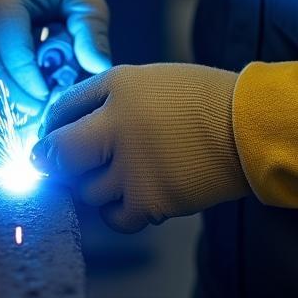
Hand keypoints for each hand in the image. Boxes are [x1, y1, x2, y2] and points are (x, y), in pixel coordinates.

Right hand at [0, 0, 111, 114]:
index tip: (53, 97)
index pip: (12, 52)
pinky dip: (0, 99)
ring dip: (8, 103)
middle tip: (47, 112)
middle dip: (19, 99)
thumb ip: (92, 29)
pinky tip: (25, 102)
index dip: (31, 81)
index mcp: (4, 2)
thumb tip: (99, 65)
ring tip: (38, 108)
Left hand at [32, 63, 249, 232]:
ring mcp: (132, 166)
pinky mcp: (151, 200)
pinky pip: (115, 217)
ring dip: (96, 186)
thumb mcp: (145, 79)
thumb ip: (102, 98)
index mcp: (115, 87)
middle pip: (60, 155)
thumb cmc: (199, 99)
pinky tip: (137, 195)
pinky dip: (119, 211)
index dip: (50, 130)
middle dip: (58, 163)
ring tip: (121, 174)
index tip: (50, 142)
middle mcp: (116, 124)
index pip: (60, 110)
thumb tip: (64, 126)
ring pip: (86, 190)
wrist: (247, 128)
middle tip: (67, 166)